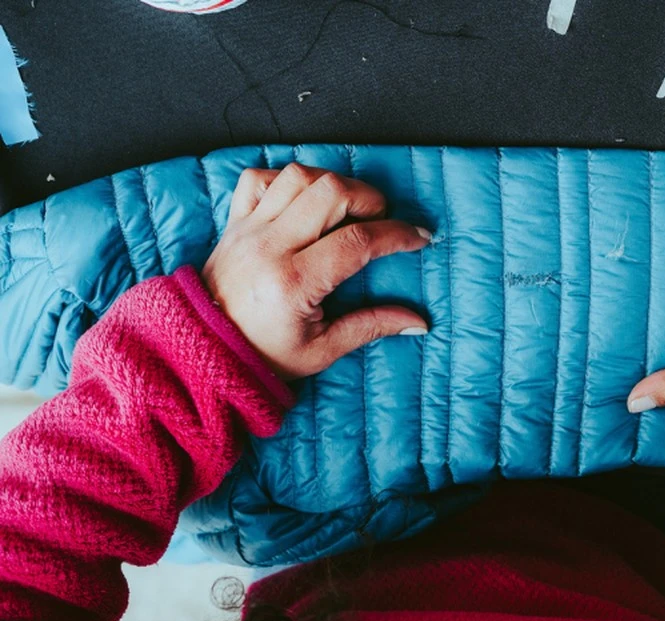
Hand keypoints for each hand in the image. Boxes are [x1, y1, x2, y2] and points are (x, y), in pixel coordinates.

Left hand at [201, 163, 431, 380]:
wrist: (202, 352)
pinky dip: (287, 180)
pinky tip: (304, 202)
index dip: (396, 234)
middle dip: (368, 198)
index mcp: (293, 283)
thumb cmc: (263, 356)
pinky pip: (258, 178)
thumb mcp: (322, 350)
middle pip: (329, 192)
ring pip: (297, 176)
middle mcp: (268, 247)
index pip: (357, 241)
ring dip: (332, 184)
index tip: (418, 238)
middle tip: (382, 219)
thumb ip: (372, 327)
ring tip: (348, 208)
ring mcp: (247, 230)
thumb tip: (419, 322)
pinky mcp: (233, 222)